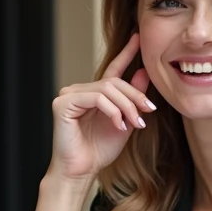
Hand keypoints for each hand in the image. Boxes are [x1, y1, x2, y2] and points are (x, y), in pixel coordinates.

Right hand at [49, 34, 154, 182]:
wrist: (81, 172)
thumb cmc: (99, 151)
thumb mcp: (125, 122)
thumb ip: (132, 99)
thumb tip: (143, 72)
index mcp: (93, 95)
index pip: (112, 70)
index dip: (126, 53)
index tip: (138, 38)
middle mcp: (79, 91)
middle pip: (114, 82)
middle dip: (135, 96)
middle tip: (149, 111)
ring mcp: (68, 95)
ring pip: (107, 89)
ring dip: (127, 106)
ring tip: (136, 123)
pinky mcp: (62, 103)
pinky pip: (96, 98)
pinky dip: (112, 110)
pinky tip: (119, 124)